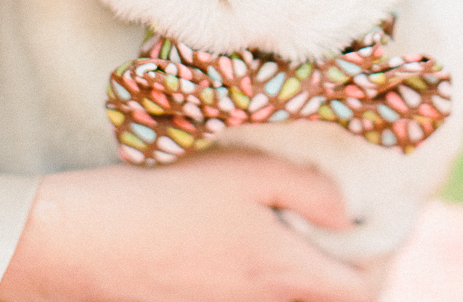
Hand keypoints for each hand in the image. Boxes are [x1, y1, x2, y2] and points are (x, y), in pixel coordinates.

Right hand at [0, 151, 373, 301]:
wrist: (85, 240)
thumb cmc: (167, 200)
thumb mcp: (248, 173)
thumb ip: (311, 192)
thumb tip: (348, 217)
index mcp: (282, 271)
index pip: (357, 291)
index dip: (377, 264)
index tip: (376, 233)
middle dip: (343, 277)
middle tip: (345, 239)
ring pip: (282, 299)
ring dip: (301, 277)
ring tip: (300, 239)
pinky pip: (246, 296)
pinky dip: (262, 278)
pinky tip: (247, 242)